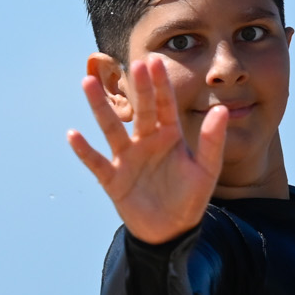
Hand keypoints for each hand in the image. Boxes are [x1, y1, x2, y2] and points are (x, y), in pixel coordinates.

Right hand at [67, 54, 228, 244]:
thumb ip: (212, 142)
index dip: (160, 84)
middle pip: (139, 110)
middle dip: (137, 88)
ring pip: (111, 128)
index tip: (155, 61)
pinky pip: (96, 162)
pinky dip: (84, 150)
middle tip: (133, 64)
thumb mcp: (206, 171)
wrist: (170, 232)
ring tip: (88, 82)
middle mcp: (145, 141)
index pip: (164, 104)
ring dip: (100, 107)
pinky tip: (73, 134)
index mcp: (168, 135)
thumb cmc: (189, 199)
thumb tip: (222, 110)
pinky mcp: (112, 179)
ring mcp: (127, 158)